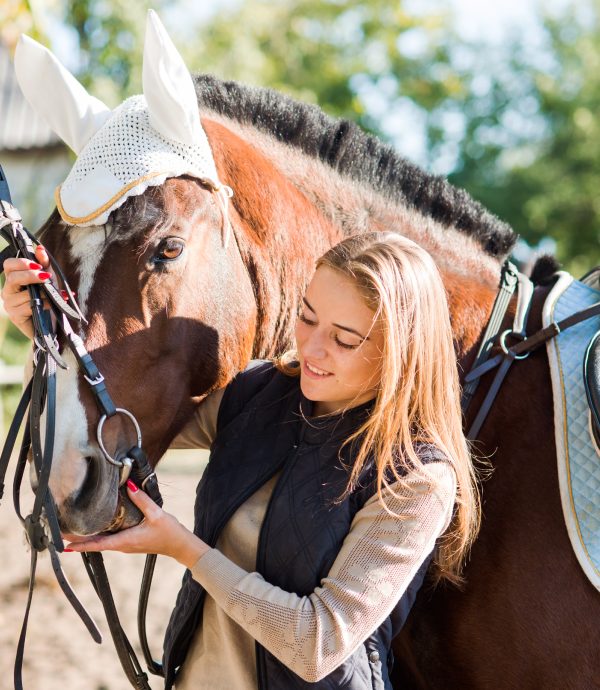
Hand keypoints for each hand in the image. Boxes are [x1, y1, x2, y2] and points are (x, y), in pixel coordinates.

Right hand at [1, 244, 51, 338]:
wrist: (53, 324)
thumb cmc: (49, 299)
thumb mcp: (49, 279)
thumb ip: (44, 263)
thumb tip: (40, 248)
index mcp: (13, 279)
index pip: (9, 265)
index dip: (22, 262)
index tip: (38, 265)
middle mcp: (8, 291)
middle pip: (12, 278)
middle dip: (31, 276)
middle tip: (47, 277)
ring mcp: (9, 305)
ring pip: (23, 294)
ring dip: (42, 293)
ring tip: (55, 295)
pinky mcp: (15, 317)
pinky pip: (28, 307)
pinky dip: (43, 304)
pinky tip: (51, 305)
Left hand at [65, 480, 209, 568]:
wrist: (179, 545)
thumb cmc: (169, 532)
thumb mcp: (156, 514)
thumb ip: (142, 499)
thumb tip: (129, 485)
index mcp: (126, 541)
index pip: (99, 544)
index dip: (81, 545)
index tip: (65, 545)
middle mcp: (123, 546)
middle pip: (96, 544)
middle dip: (78, 540)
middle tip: (61, 534)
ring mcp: (126, 545)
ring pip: (102, 542)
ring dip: (87, 539)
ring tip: (72, 531)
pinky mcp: (130, 542)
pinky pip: (109, 540)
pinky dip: (98, 536)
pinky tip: (94, 529)